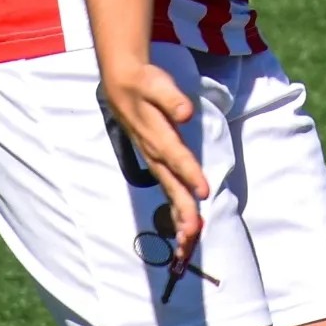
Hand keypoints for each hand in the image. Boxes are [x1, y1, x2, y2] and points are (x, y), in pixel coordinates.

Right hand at [101, 61, 209, 261]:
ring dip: (178, 216)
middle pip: (170, 183)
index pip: (175, 156)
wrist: (122, 84)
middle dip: (182, 209)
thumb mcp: (156, 84)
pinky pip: (168, 188)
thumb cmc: (144, 83)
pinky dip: (176, 209)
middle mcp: (154, 152)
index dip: (188, 172)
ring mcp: (154, 160)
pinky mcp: (157, 161)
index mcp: (156, 134)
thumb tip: (186, 112)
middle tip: (193, 234)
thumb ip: (172, 98)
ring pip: (168, 191)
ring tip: (189, 242)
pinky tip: (185, 229)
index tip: (203, 191)